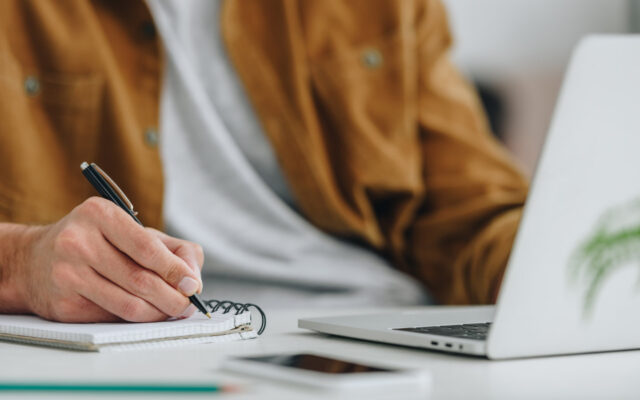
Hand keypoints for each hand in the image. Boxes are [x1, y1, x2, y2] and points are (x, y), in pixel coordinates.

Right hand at [13, 197, 203, 322]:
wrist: (35, 261)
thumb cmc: (96, 242)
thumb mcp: (132, 230)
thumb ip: (172, 248)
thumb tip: (193, 278)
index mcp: (99, 214)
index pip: (146, 247)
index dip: (174, 270)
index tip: (193, 285)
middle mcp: (78, 241)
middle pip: (140, 279)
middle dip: (173, 297)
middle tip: (189, 305)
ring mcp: (67, 274)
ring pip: (128, 304)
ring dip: (159, 313)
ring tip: (173, 311)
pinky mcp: (63, 304)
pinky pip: (112, 317)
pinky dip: (137, 319)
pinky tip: (146, 313)